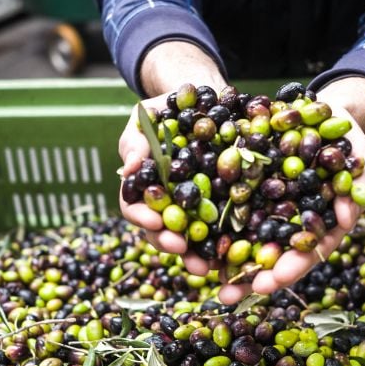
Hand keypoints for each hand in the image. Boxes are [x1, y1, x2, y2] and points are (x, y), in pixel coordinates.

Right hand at [118, 96, 211, 275]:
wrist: (199, 98)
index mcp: (144, 187)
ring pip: (191, 237)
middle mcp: (166, 202)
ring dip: (196, 255)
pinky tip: (234, 253)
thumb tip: (130, 167)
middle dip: (169, 242)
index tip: (153, 221)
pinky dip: (225, 243)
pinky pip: (222, 227)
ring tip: (208, 267)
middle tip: (180, 247)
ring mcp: (193, 206)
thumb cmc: (165, 110)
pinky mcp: (220, 204)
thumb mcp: (144, 119)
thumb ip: (136, 142)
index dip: (142, 218)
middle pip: (161, 231)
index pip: (135, 208)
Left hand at [217, 103, 364, 303]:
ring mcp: (270, 207)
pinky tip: (191, 238)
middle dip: (250, 276)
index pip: (307, 252)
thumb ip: (359, 186)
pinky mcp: (249, 189)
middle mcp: (293, 221)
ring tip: (203, 278)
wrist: (322, 109)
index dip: (290, 268)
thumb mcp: (360, 155)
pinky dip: (211, 224)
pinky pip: (229, 208)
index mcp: (322, 221)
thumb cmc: (347, 135)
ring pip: (248, 238)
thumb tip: (346, 218)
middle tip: (228, 295)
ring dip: (226, 260)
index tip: (271, 282)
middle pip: (273, 255)